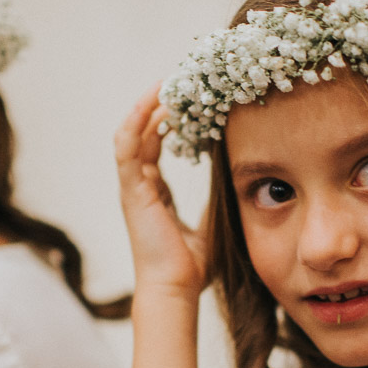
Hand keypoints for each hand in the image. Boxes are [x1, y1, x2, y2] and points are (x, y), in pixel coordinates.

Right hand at [115, 84, 208, 297]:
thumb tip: (239, 176)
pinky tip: (155, 100)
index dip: (168, 120)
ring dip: (147, 106)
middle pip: (143, 133)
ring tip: (167, 82)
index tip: (188, 98)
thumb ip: (218, 198)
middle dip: (158, 105)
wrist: (176, 288)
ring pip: (132, 132)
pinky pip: (127, 145)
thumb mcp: (213, 221)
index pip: (155, 145)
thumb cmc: (192, 265)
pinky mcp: (131, 190)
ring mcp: (133, 186)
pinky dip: (137, 120)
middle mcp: (140, 185)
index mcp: (154, 193)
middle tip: (180, 80)